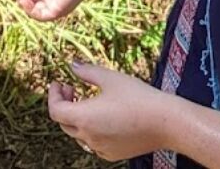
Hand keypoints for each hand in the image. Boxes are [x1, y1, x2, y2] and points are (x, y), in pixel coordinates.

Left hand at [47, 61, 174, 161]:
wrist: (166, 123)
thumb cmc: (138, 97)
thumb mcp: (111, 78)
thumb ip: (87, 72)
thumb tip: (72, 65)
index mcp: (84, 117)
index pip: (55, 110)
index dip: (53, 95)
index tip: (60, 83)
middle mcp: (88, 137)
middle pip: (64, 123)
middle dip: (64, 105)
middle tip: (72, 89)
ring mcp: (100, 148)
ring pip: (79, 134)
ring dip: (78, 118)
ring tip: (90, 101)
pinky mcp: (113, 154)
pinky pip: (94, 143)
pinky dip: (92, 131)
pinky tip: (104, 118)